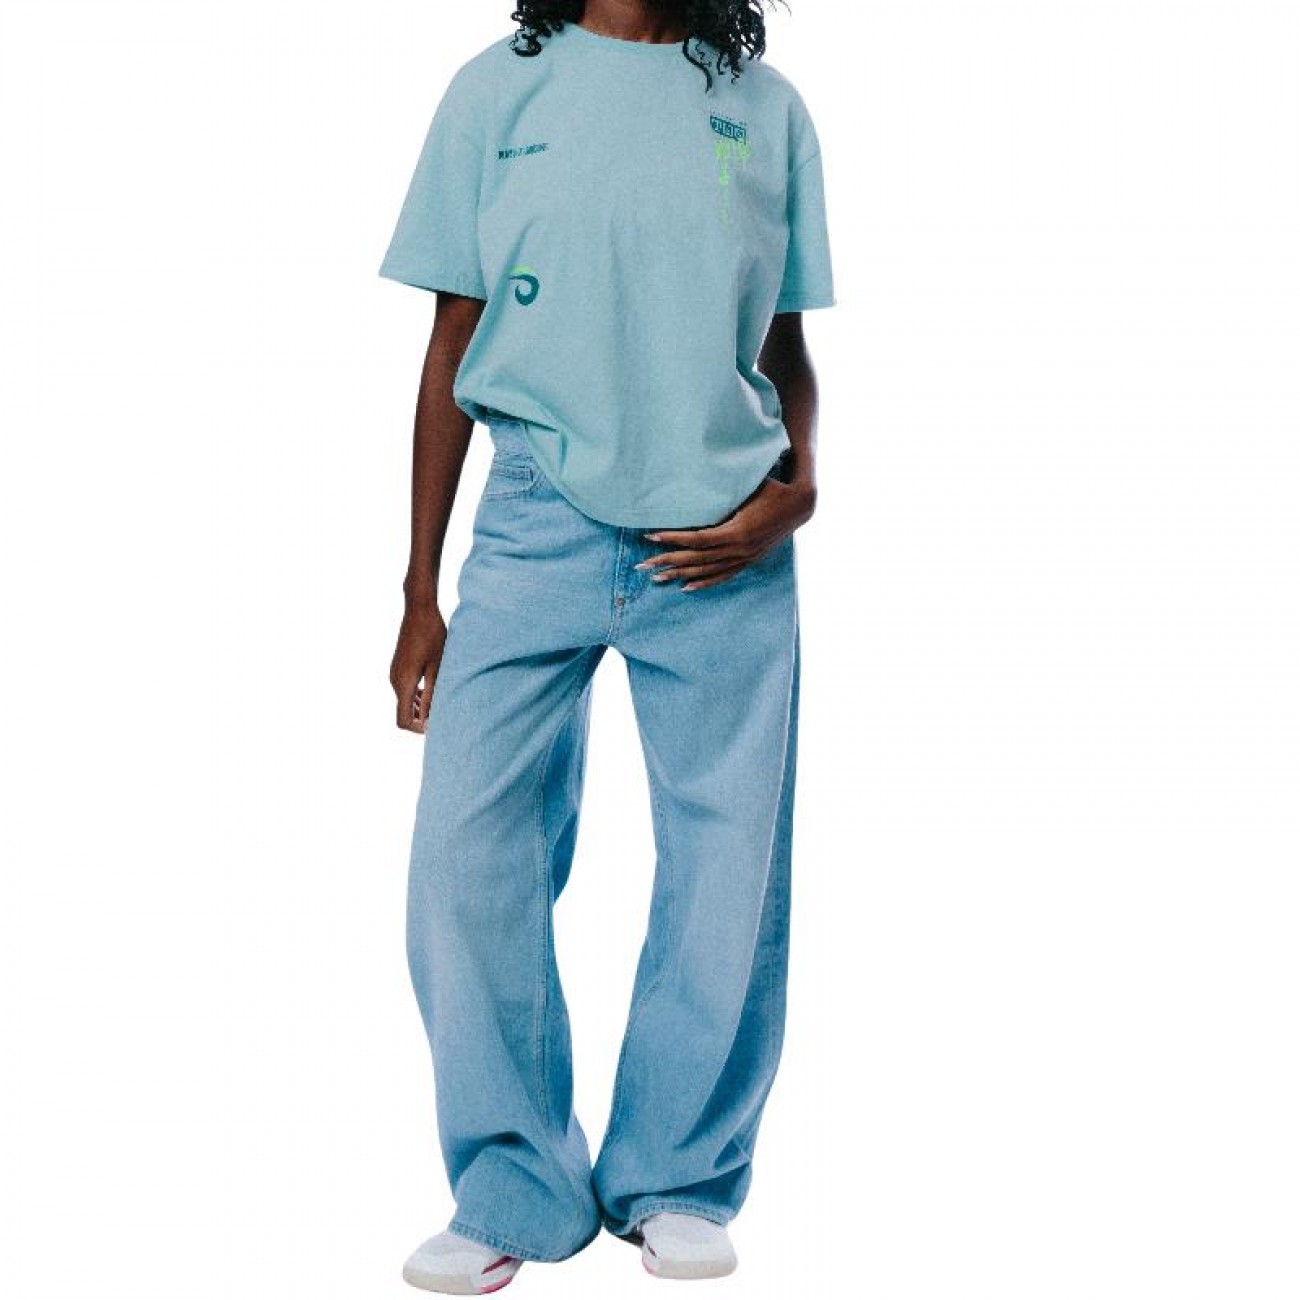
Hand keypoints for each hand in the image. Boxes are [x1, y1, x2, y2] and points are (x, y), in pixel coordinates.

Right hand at [390, 600, 447, 732]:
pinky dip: (417, 695)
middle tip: (444, 715)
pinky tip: (433, 690)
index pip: (402, 720)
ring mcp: (394, 673)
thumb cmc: (433, 636)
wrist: (419, 610)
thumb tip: (429, 719)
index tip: (435, 726)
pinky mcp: (398, 667)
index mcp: (404, 682)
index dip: (417, 729)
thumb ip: (432, 694)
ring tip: (441, 703)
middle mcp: (394, 680)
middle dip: (421, 719)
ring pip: (404, 701)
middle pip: (403, 712)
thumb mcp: (438, 667)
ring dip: (420, 707)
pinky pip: (405, 689)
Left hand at [636, 473, 815, 590]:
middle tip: (641, 565)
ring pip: (706, 571)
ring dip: (680, 574)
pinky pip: (722, 576)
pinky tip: (686, 587)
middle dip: (667, 561)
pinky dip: (704, 582)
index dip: (673, 538)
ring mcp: (744, 558)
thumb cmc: (771, 488)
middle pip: (696, 559)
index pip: (697, 539)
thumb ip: (723, 489)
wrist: (799, 505)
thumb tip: (693, 479)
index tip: (650, 536)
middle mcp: (739, 549)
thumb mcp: (747, 485)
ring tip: (656, 579)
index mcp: (737, 531)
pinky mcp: (748, 561)